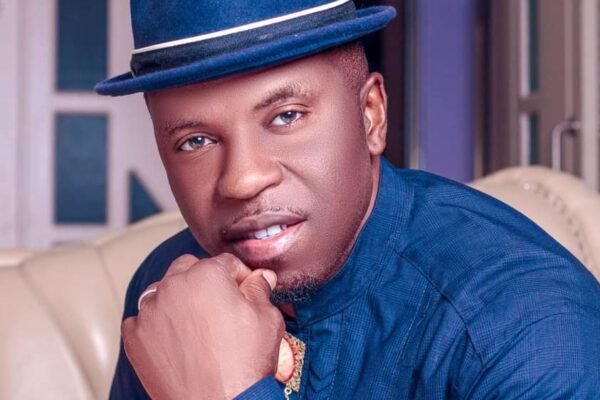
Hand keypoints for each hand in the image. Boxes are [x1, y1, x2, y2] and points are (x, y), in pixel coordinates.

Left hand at [122, 253, 283, 399]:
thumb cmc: (244, 364)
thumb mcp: (267, 319)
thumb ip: (260, 289)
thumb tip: (261, 277)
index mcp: (207, 274)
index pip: (225, 262)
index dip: (239, 276)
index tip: (244, 289)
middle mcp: (173, 285)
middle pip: (189, 268)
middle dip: (205, 280)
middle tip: (219, 304)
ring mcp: (150, 311)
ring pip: (163, 290)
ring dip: (178, 299)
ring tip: (196, 323)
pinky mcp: (135, 336)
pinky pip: (142, 319)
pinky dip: (156, 324)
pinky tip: (175, 340)